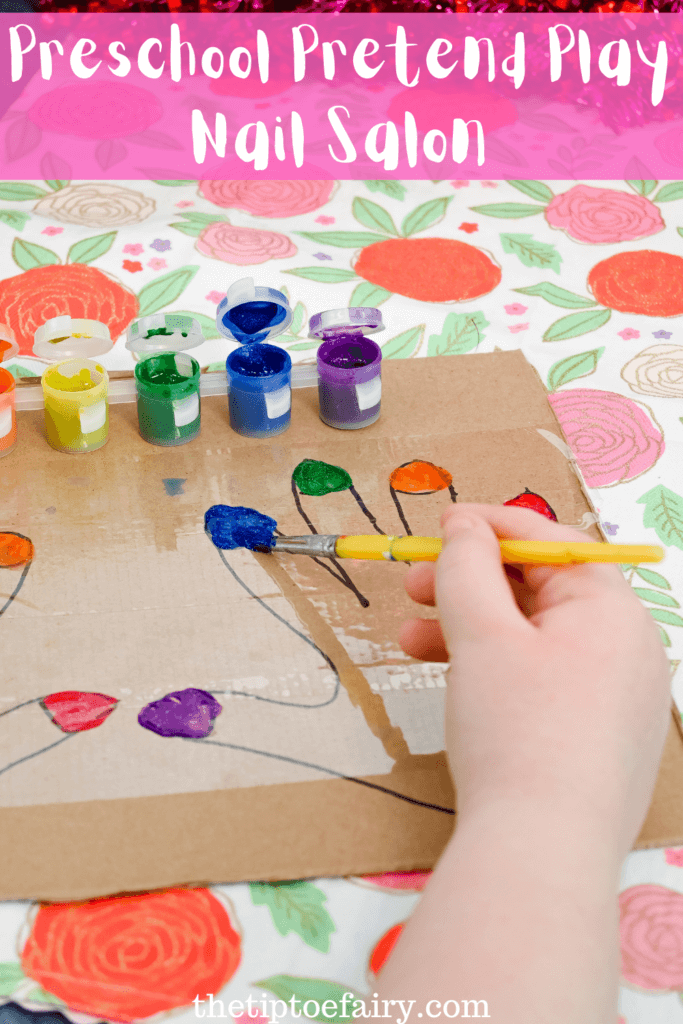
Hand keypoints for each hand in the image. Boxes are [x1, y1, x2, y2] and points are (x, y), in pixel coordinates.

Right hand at [399, 504, 670, 856]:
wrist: (542, 853)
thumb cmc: (517, 731)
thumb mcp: (481, 635)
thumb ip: (466, 566)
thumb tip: (465, 526)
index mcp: (612, 610)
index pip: (551, 542)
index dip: (490, 527)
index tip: (441, 526)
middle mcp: (627, 648)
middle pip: (540, 591)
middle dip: (469, 584)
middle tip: (413, 586)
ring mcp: (616, 698)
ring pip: (534, 640)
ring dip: (469, 629)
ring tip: (409, 640)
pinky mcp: (597, 738)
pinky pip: (543, 681)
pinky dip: (495, 671)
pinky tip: (450, 680)